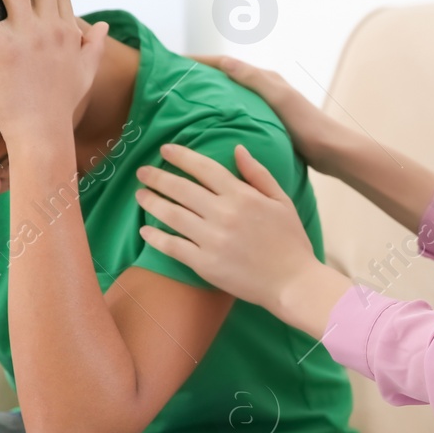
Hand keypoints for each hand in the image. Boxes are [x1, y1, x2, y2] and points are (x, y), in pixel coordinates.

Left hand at [134, 143, 350, 331]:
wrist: (293, 282)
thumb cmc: (290, 240)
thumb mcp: (281, 200)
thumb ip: (258, 174)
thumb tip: (237, 149)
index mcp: (242, 196)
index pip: (204, 168)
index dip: (181, 156)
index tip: (165, 150)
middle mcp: (223, 214)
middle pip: (181, 189)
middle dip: (158, 177)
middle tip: (142, 171)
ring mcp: (211, 240)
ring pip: (172, 215)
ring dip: (151, 202)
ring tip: (140, 195)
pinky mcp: (204, 264)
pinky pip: (172, 246)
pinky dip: (155, 237)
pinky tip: (144, 230)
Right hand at [189, 55, 352, 176]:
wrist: (331, 150)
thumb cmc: (307, 124)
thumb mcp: (279, 98)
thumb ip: (254, 79)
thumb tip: (224, 62)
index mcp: (265, 78)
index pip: (225, 64)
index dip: (200, 61)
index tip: (174, 62)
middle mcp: (264, 88)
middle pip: (224, 77)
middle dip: (200, 77)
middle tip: (171, 83)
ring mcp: (265, 106)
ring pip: (229, 96)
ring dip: (208, 96)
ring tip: (182, 104)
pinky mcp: (267, 124)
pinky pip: (236, 113)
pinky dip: (220, 114)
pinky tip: (208, 127)